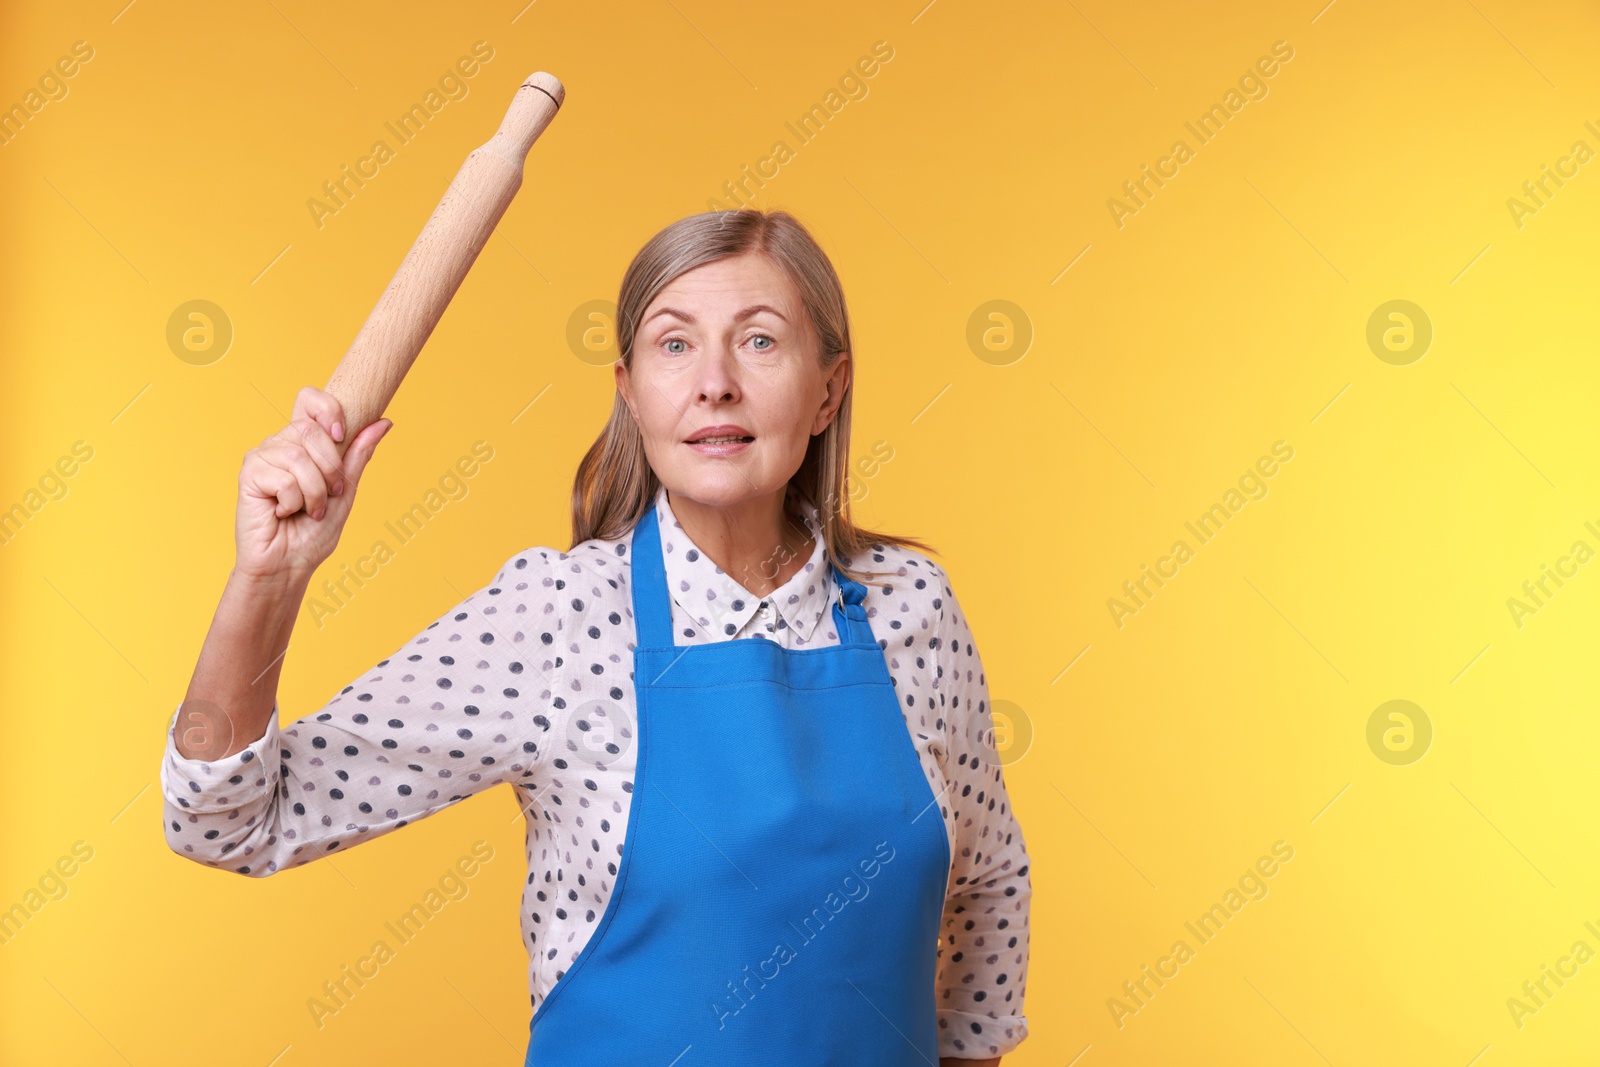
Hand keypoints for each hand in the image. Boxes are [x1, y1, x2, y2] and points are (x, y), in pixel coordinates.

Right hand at [234, 386, 391, 583]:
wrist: (289, 565)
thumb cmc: (314, 532)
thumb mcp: (345, 491)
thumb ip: (358, 457)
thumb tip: (383, 422)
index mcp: (304, 443)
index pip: (310, 400)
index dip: (328, 409)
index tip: (341, 435)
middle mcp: (281, 444)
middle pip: (311, 430)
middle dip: (331, 470)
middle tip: (328, 496)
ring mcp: (262, 456)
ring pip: (299, 457)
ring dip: (314, 492)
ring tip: (308, 510)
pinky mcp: (249, 474)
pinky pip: (284, 477)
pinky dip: (293, 502)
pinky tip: (282, 513)